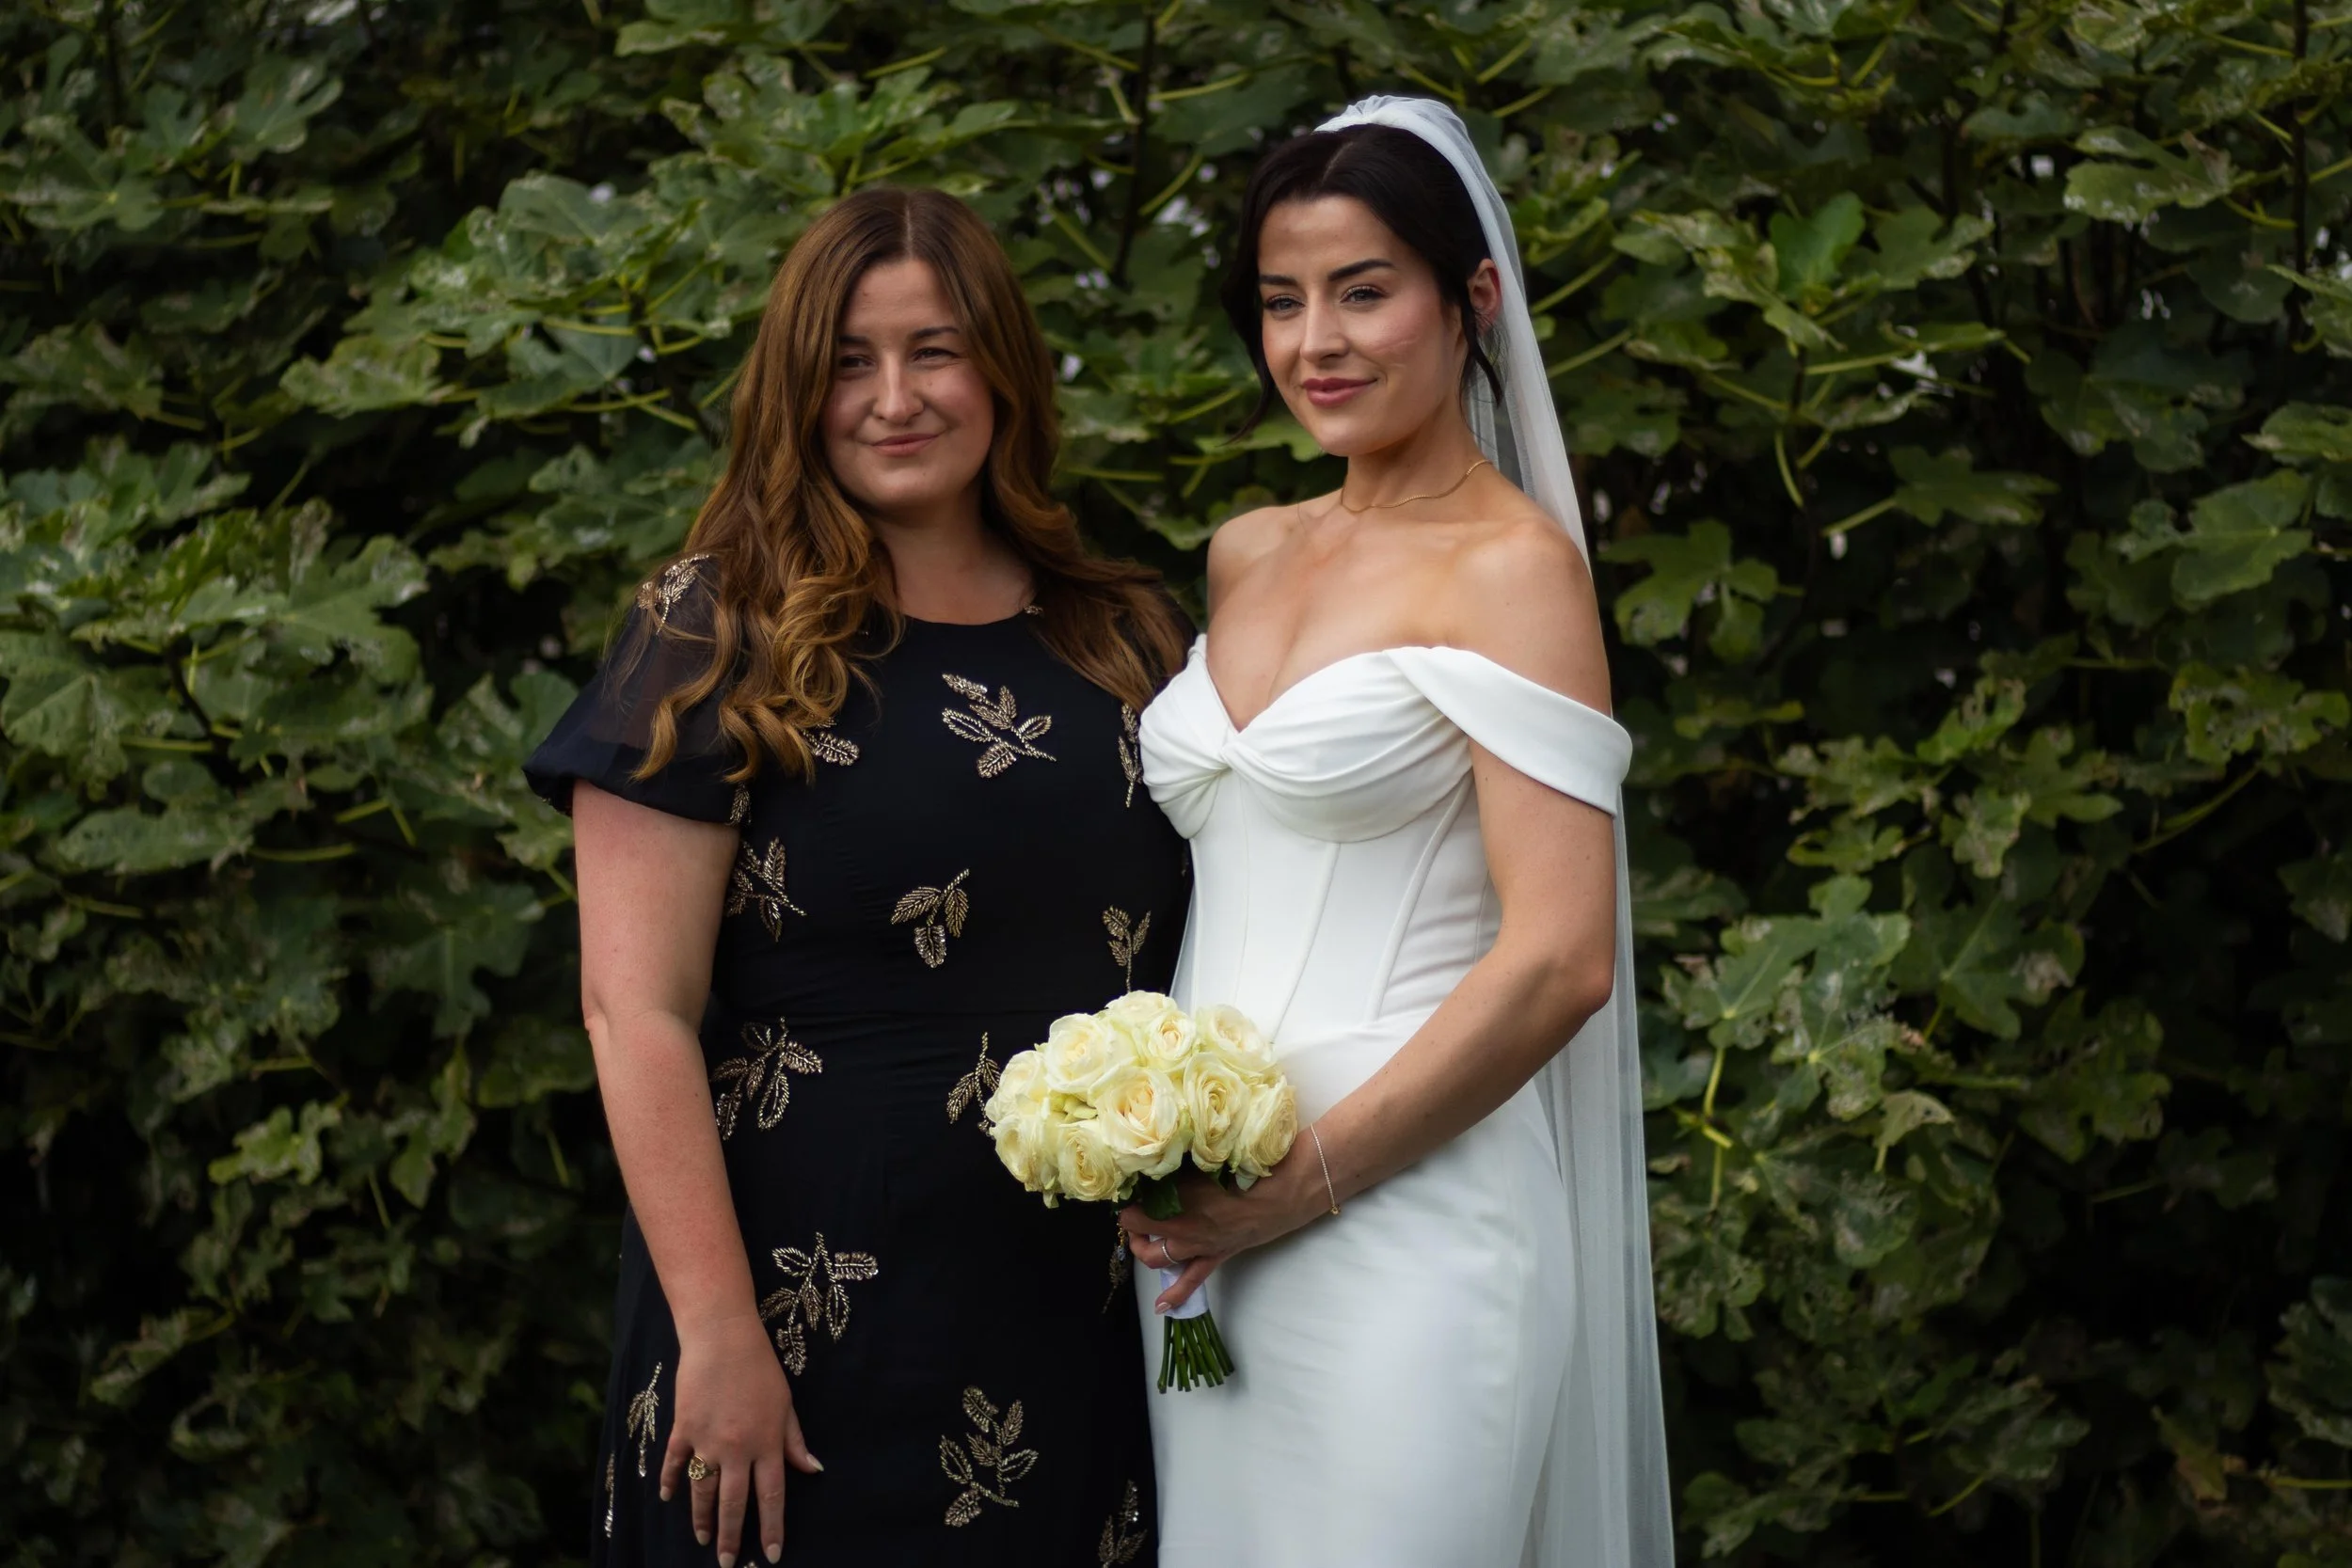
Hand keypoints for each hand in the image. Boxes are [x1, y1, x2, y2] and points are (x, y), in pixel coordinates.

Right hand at [659, 1310, 821, 1566]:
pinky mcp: (683, 1428)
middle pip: (734, 1503)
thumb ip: (794, 1440)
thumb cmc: (760, 1368)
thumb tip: (813, 1470)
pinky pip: (674, 1463)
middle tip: (728, 1563)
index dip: (772, 1528)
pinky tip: (668, 1498)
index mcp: (767, 1443)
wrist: (722, 1336)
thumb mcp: (786, 1403)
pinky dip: (670, 1482)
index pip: (772, 1497)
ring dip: (702, 1519)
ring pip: (703, 1491)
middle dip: (732, 1537)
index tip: (771, 1554)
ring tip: (704, 1540)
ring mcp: (707, 1440)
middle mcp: (738, 1448)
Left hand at [1118, 1160, 1321, 1313]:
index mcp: (1176, 1203)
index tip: (1129, 1190)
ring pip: (1158, 1258)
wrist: (1278, 1194)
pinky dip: (1174, 1295)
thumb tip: (1157, 1164)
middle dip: (1133, 1225)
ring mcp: (1197, 1247)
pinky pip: (1191, 1281)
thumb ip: (1178, 1166)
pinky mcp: (1214, 1257)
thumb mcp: (1204, 1161)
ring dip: (1146, 1250)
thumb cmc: (1243, 1171)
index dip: (1127, 1200)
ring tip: (1144, 1239)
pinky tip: (1160, 1306)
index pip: (1134, 1209)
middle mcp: (1181, 1229)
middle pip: (1141, 1234)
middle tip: (1137, 1211)